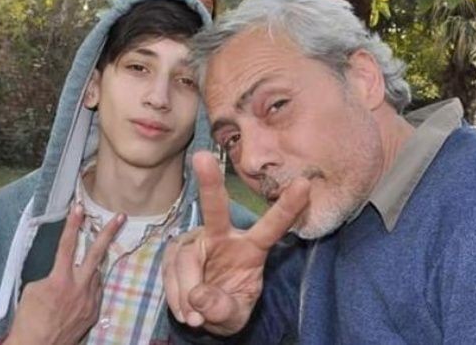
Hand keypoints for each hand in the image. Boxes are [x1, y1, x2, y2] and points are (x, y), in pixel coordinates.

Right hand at [5, 204, 124, 344]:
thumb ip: (51, 275)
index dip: (73, 224)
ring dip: (90, 268)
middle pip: (96, 253)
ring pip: (96, 274)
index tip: (79, 207)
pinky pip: (95, 291)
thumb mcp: (33, 290)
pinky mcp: (94, 312)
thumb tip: (62, 270)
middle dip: (108, 232)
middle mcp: (79, 287)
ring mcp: (90, 300)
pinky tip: (79, 291)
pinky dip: (89, 287)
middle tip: (120, 216)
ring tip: (78, 271)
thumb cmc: (28, 319)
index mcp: (60, 279)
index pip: (67, 245)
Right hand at [163, 151, 309, 335]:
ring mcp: (197, 241)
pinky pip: (170, 272)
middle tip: (202, 158)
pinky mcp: (175, 250)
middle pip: (217, 209)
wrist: (203, 313)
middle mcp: (223, 236)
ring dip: (187, 293)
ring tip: (195, 318)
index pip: (272, 227)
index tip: (305, 184)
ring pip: (186, 261)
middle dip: (210, 183)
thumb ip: (222, 308)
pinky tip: (184, 310)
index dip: (288, 206)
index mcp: (252, 248)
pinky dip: (175, 297)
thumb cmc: (228, 305)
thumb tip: (198, 297)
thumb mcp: (234, 315)